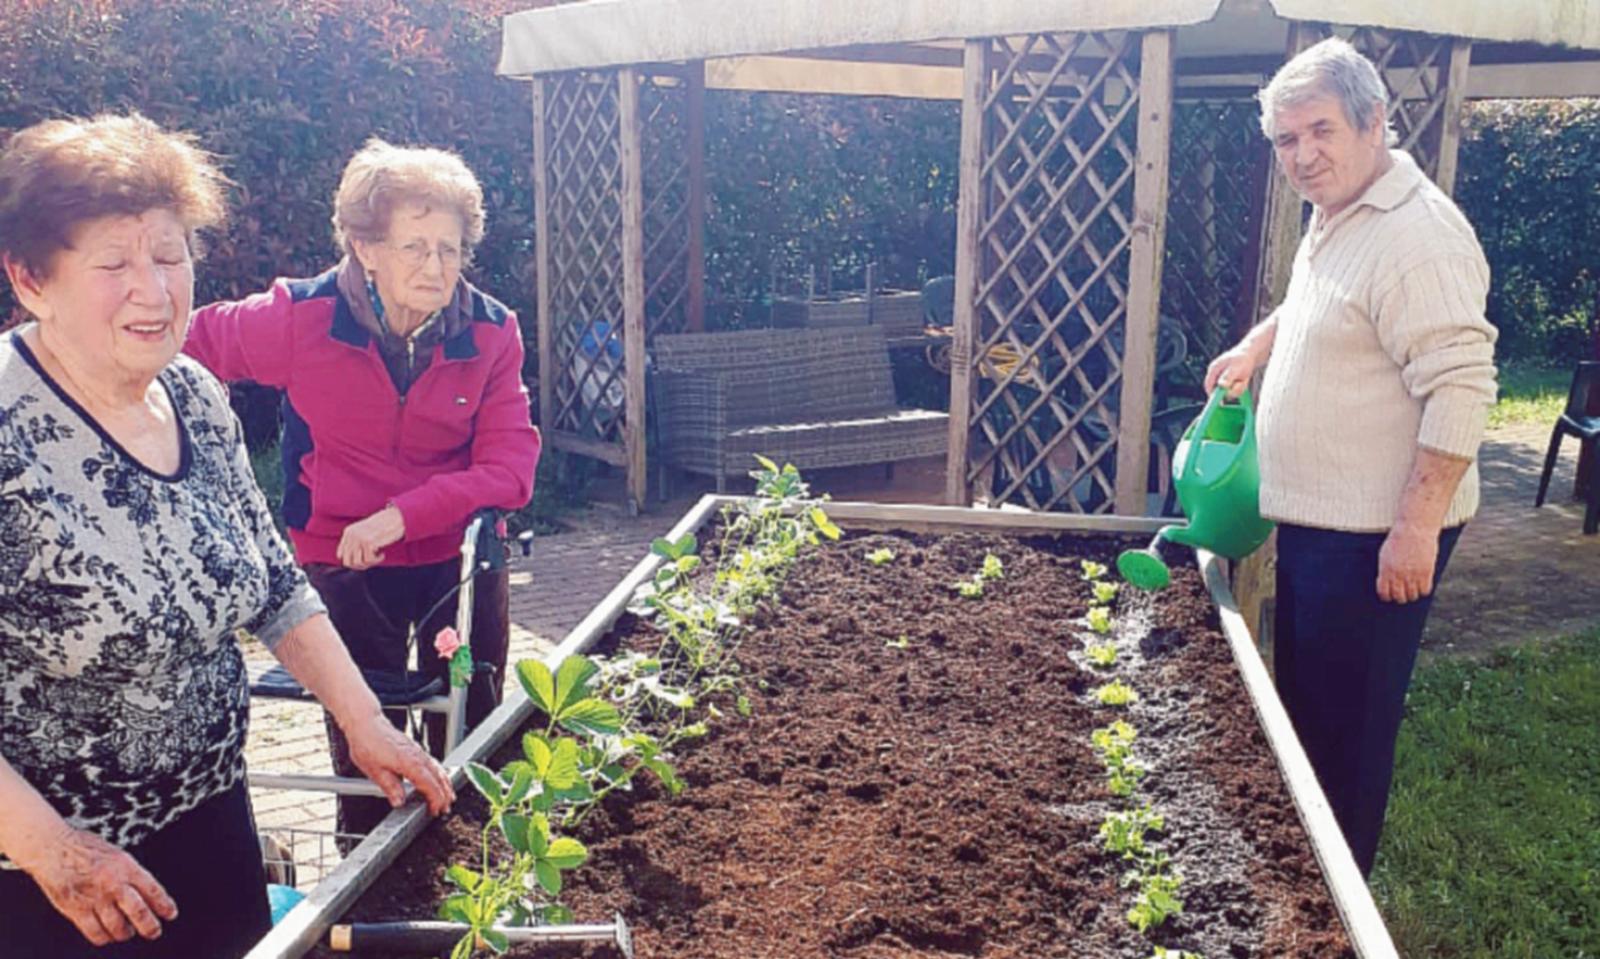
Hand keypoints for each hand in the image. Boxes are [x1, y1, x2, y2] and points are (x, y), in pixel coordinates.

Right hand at [21, 824, 176, 945]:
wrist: (52, 848)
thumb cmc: (81, 846)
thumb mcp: (115, 852)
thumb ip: (128, 871)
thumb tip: (142, 891)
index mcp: (126, 866)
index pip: (153, 890)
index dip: (164, 905)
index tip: (170, 914)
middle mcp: (114, 884)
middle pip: (139, 913)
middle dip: (150, 926)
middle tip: (154, 932)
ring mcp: (95, 899)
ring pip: (118, 927)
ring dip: (125, 933)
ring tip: (127, 933)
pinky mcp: (76, 910)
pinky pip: (95, 932)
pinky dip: (103, 937)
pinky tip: (106, 935)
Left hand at [336, 506, 404, 569]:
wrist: (394, 519)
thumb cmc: (382, 527)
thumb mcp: (364, 533)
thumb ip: (355, 544)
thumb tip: (350, 564)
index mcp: (348, 532)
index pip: (341, 555)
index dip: (352, 561)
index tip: (364, 559)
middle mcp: (351, 535)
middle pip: (348, 562)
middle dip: (360, 566)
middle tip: (370, 562)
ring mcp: (359, 538)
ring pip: (358, 563)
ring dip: (369, 564)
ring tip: (377, 557)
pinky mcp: (368, 542)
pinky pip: (369, 560)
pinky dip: (377, 560)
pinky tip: (382, 554)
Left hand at [342, 711, 454, 815]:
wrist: (367, 724)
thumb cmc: (368, 744)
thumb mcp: (375, 772)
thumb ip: (390, 788)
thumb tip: (399, 802)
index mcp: (409, 763)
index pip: (430, 785)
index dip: (435, 799)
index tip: (435, 810)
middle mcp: (417, 756)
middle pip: (439, 777)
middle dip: (444, 795)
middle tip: (444, 809)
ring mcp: (418, 751)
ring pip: (439, 769)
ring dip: (445, 784)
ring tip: (448, 797)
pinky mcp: (415, 749)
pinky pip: (434, 763)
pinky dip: (440, 774)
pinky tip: (438, 779)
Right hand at [1204, 340, 1263, 398]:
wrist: (1251, 354)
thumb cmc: (1242, 358)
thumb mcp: (1235, 367)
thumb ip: (1228, 377)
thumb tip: (1221, 385)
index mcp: (1214, 369)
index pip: (1208, 385)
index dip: (1212, 394)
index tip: (1218, 401)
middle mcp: (1217, 375)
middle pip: (1219, 391)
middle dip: (1231, 390)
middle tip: (1240, 383)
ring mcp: (1223, 379)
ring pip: (1228, 392)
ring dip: (1238, 388)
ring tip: (1243, 379)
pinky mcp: (1230, 382)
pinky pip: (1234, 391)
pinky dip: (1240, 387)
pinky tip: (1243, 380)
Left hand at [1377, 524, 1438, 603]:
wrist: (1414, 529)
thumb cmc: (1398, 540)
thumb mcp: (1385, 555)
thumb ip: (1385, 570)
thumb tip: (1386, 583)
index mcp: (1386, 570)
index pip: (1384, 592)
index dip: (1387, 596)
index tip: (1389, 596)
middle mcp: (1398, 574)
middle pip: (1399, 597)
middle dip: (1400, 597)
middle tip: (1402, 594)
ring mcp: (1413, 574)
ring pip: (1413, 596)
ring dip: (1412, 594)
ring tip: (1412, 589)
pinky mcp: (1426, 572)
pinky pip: (1425, 590)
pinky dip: (1423, 590)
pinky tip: (1422, 584)